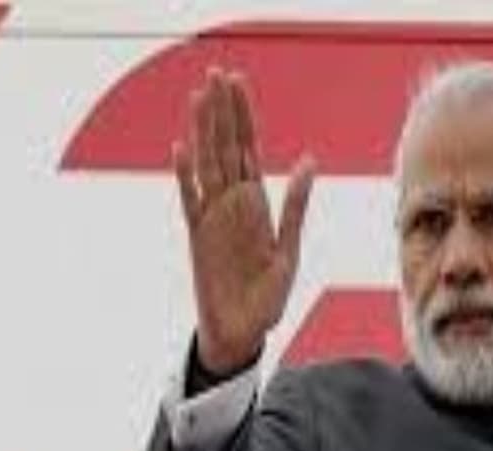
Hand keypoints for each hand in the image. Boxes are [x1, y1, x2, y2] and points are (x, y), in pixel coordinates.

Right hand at [174, 67, 314, 373]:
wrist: (242, 334)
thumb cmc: (268, 298)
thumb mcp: (289, 250)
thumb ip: (296, 206)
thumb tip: (310, 161)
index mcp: (258, 206)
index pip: (249, 151)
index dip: (243, 117)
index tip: (237, 84)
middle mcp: (233, 206)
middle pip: (225, 148)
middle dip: (222, 112)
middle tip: (217, 74)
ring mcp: (212, 220)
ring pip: (206, 165)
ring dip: (203, 130)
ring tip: (199, 96)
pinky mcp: (197, 238)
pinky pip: (189, 201)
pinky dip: (185, 176)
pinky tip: (182, 148)